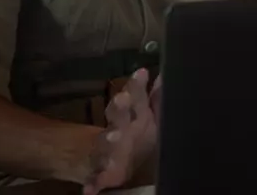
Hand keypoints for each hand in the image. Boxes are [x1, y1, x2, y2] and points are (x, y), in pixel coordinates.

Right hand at [83, 68, 160, 194]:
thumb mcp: (147, 116)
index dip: (138, 84)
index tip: (142, 72)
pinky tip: (91, 186)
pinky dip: (94, 181)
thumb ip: (156, 99)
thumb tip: (165, 76)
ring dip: (109, 140)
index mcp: (134, 115)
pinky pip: (96, 178)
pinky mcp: (100, 174)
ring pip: (106, 143)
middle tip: (122, 99)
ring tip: (114, 136)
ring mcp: (108, 151)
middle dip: (121, 107)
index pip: (135, 96)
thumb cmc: (135, 134)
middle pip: (118, 115)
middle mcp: (119, 129)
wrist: (110, 163)